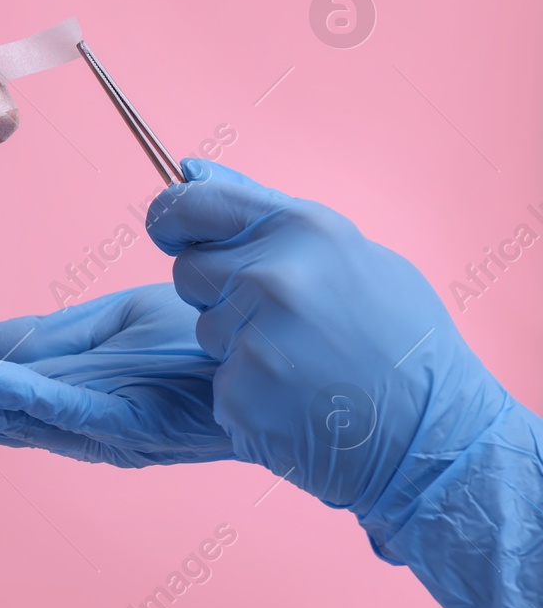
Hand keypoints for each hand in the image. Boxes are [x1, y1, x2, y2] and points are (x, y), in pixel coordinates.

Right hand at [0, 284, 232, 467]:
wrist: (294, 355)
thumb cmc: (211, 342)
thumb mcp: (116, 322)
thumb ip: (50, 330)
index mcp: (57, 380)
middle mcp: (66, 411)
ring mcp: (94, 421)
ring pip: (2, 413)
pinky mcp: (130, 422)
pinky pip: (61, 410)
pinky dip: (11, 397)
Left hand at [148, 158, 542, 607]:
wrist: (436, 439)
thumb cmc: (398, 340)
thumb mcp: (349, 253)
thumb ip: (263, 208)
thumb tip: (190, 169)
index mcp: (302, 230)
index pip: (189, 205)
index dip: (171, 220)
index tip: (173, 235)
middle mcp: (273, 278)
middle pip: (187, 271)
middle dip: (216, 293)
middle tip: (280, 321)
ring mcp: (257, 340)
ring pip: (203, 330)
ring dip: (234, 347)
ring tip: (302, 362)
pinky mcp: (243, 396)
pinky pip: (217, 383)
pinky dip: (246, 395)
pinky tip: (296, 401)